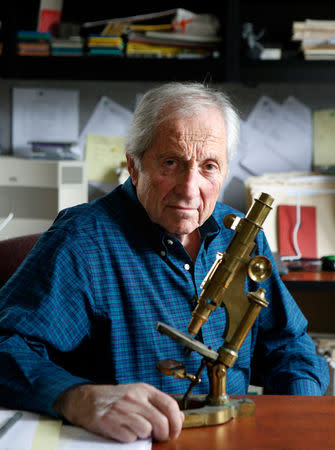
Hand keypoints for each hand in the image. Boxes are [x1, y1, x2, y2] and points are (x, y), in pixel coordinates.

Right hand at [53, 383, 183, 442]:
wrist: (86, 399)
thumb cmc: (116, 398)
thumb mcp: (139, 395)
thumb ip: (159, 404)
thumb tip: (180, 417)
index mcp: (144, 389)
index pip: (170, 404)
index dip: (177, 421)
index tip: (175, 431)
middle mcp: (135, 398)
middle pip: (161, 422)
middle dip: (163, 434)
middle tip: (158, 436)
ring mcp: (122, 410)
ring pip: (146, 431)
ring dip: (144, 436)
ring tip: (136, 430)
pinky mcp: (110, 422)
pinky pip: (130, 438)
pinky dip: (129, 438)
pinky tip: (124, 431)